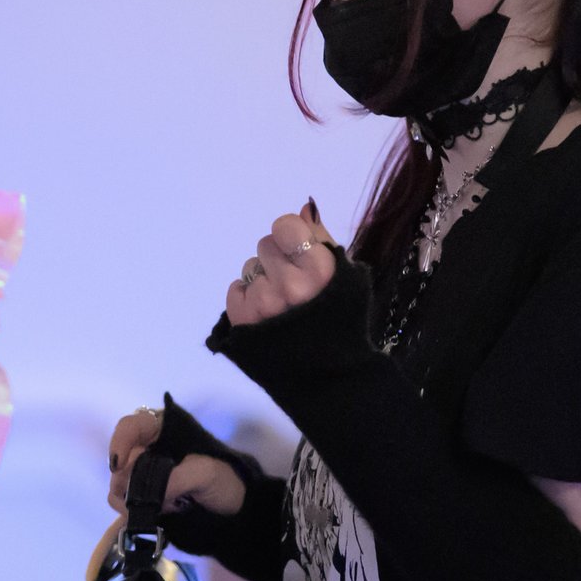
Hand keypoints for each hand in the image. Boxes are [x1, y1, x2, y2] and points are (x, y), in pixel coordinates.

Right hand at [106, 408, 245, 517]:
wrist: (235, 511)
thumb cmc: (225, 480)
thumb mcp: (205, 473)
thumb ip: (175, 479)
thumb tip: (144, 495)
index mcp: (163, 429)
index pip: (130, 426)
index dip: (119, 443)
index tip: (118, 466)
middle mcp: (147, 449)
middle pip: (120, 460)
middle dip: (129, 481)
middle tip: (147, 496)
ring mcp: (142, 475)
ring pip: (118, 484)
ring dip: (134, 499)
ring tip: (166, 507)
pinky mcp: (141, 498)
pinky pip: (123, 504)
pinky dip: (134, 512)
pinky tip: (159, 515)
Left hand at [226, 201, 337, 326]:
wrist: (328, 373)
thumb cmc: (340, 320)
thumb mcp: (344, 277)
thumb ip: (322, 239)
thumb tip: (304, 208)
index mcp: (319, 270)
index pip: (284, 226)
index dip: (290, 237)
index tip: (298, 252)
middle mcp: (290, 284)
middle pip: (265, 244)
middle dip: (277, 259)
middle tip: (292, 284)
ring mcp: (264, 302)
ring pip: (250, 268)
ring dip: (262, 280)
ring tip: (280, 303)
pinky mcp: (243, 319)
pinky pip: (236, 289)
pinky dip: (247, 298)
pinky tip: (266, 314)